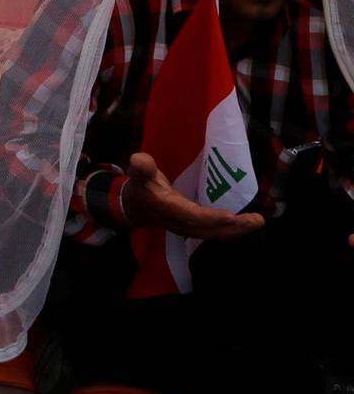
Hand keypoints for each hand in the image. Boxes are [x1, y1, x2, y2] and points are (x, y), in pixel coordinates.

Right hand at [122, 150, 264, 241]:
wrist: (135, 208)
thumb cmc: (140, 188)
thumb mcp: (138, 174)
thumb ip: (142, 167)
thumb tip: (138, 159)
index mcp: (168, 209)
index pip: (191, 216)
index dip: (210, 218)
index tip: (231, 216)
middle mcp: (180, 223)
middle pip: (209, 230)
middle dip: (234, 227)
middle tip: (257, 220)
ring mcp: (188, 229)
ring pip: (215, 234)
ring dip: (237, 230)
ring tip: (257, 221)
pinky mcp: (194, 229)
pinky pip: (215, 232)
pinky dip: (231, 229)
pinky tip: (245, 223)